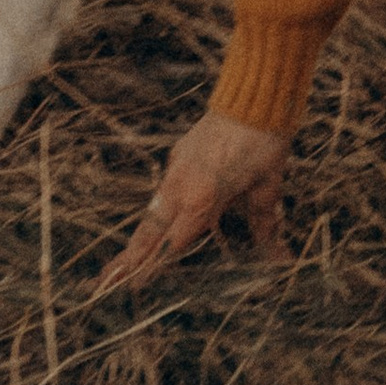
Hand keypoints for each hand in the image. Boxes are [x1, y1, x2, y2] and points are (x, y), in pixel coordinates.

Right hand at [98, 113, 290, 291]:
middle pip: (149, 231)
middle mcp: (181, 186)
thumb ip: (266, 226)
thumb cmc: (264, 143)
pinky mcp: (179, 153)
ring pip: (152, 211)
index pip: (171, 243)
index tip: (133, 288)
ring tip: (121, 262)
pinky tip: (156, 223)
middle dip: (128, 259)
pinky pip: (164, 189)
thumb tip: (282, 259)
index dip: (152, 267)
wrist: (253, 96)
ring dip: (139, 237)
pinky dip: (156, 211)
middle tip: (103, 284)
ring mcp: (176, 168)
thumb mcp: (266, 188)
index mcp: (201, 199)